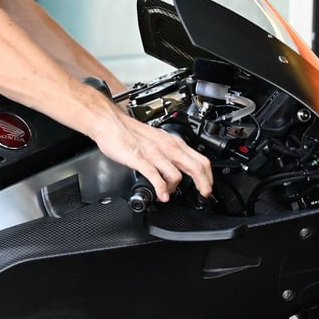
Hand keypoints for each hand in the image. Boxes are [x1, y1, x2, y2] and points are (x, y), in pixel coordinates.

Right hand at [89, 106, 213, 202]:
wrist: (110, 123)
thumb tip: (175, 168)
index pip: (200, 159)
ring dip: (176, 189)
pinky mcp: (140, 159)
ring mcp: (154, 153)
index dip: (208, 176)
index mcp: (173, 142)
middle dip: (203, 184)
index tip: (206, 187)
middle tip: (203, 195)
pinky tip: (162, 196)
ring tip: (169, 195)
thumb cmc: (130, 132)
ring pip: (177, 174)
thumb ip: (167, 153)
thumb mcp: (157, 140)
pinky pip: (155, 176)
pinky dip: (161, 189)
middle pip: (196, 167)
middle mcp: (167, 147)